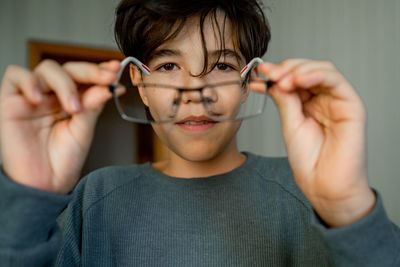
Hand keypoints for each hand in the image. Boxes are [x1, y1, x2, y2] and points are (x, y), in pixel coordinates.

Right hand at [0, 59, 119, 193]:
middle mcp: (53, 96)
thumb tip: (109, 85)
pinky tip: (39, 99)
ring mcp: (33, 97)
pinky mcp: (10, 102)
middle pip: (70, 69)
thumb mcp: (84, 130)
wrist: (44, 185)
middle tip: (107, 79)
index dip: (100, 70)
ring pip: (47, 69)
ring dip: (65, 83)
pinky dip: (29, 82)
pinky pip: (14, 76)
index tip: (117, 69)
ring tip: (73, 108)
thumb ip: (93, 106)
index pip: (86, 77)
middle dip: (90, 71)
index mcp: (73, 100)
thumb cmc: (64, 160)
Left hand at [259, 59, 375, 226]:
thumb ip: (284, 100)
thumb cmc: (309, 161)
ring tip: (282, 80)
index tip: (260, 72)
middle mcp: (324, 100)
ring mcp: (338, 101)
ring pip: (323, 70)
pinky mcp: (352, 106)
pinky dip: (316, 74)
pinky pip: (336, 81)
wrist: (323, 185)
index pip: (295, 78)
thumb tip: (270, 79)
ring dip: (299, 70)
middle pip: (308, 70)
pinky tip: (299, 80)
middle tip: (270, 75)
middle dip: (286, 69)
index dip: (278, 72)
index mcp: (309, 104)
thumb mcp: (290, 124)